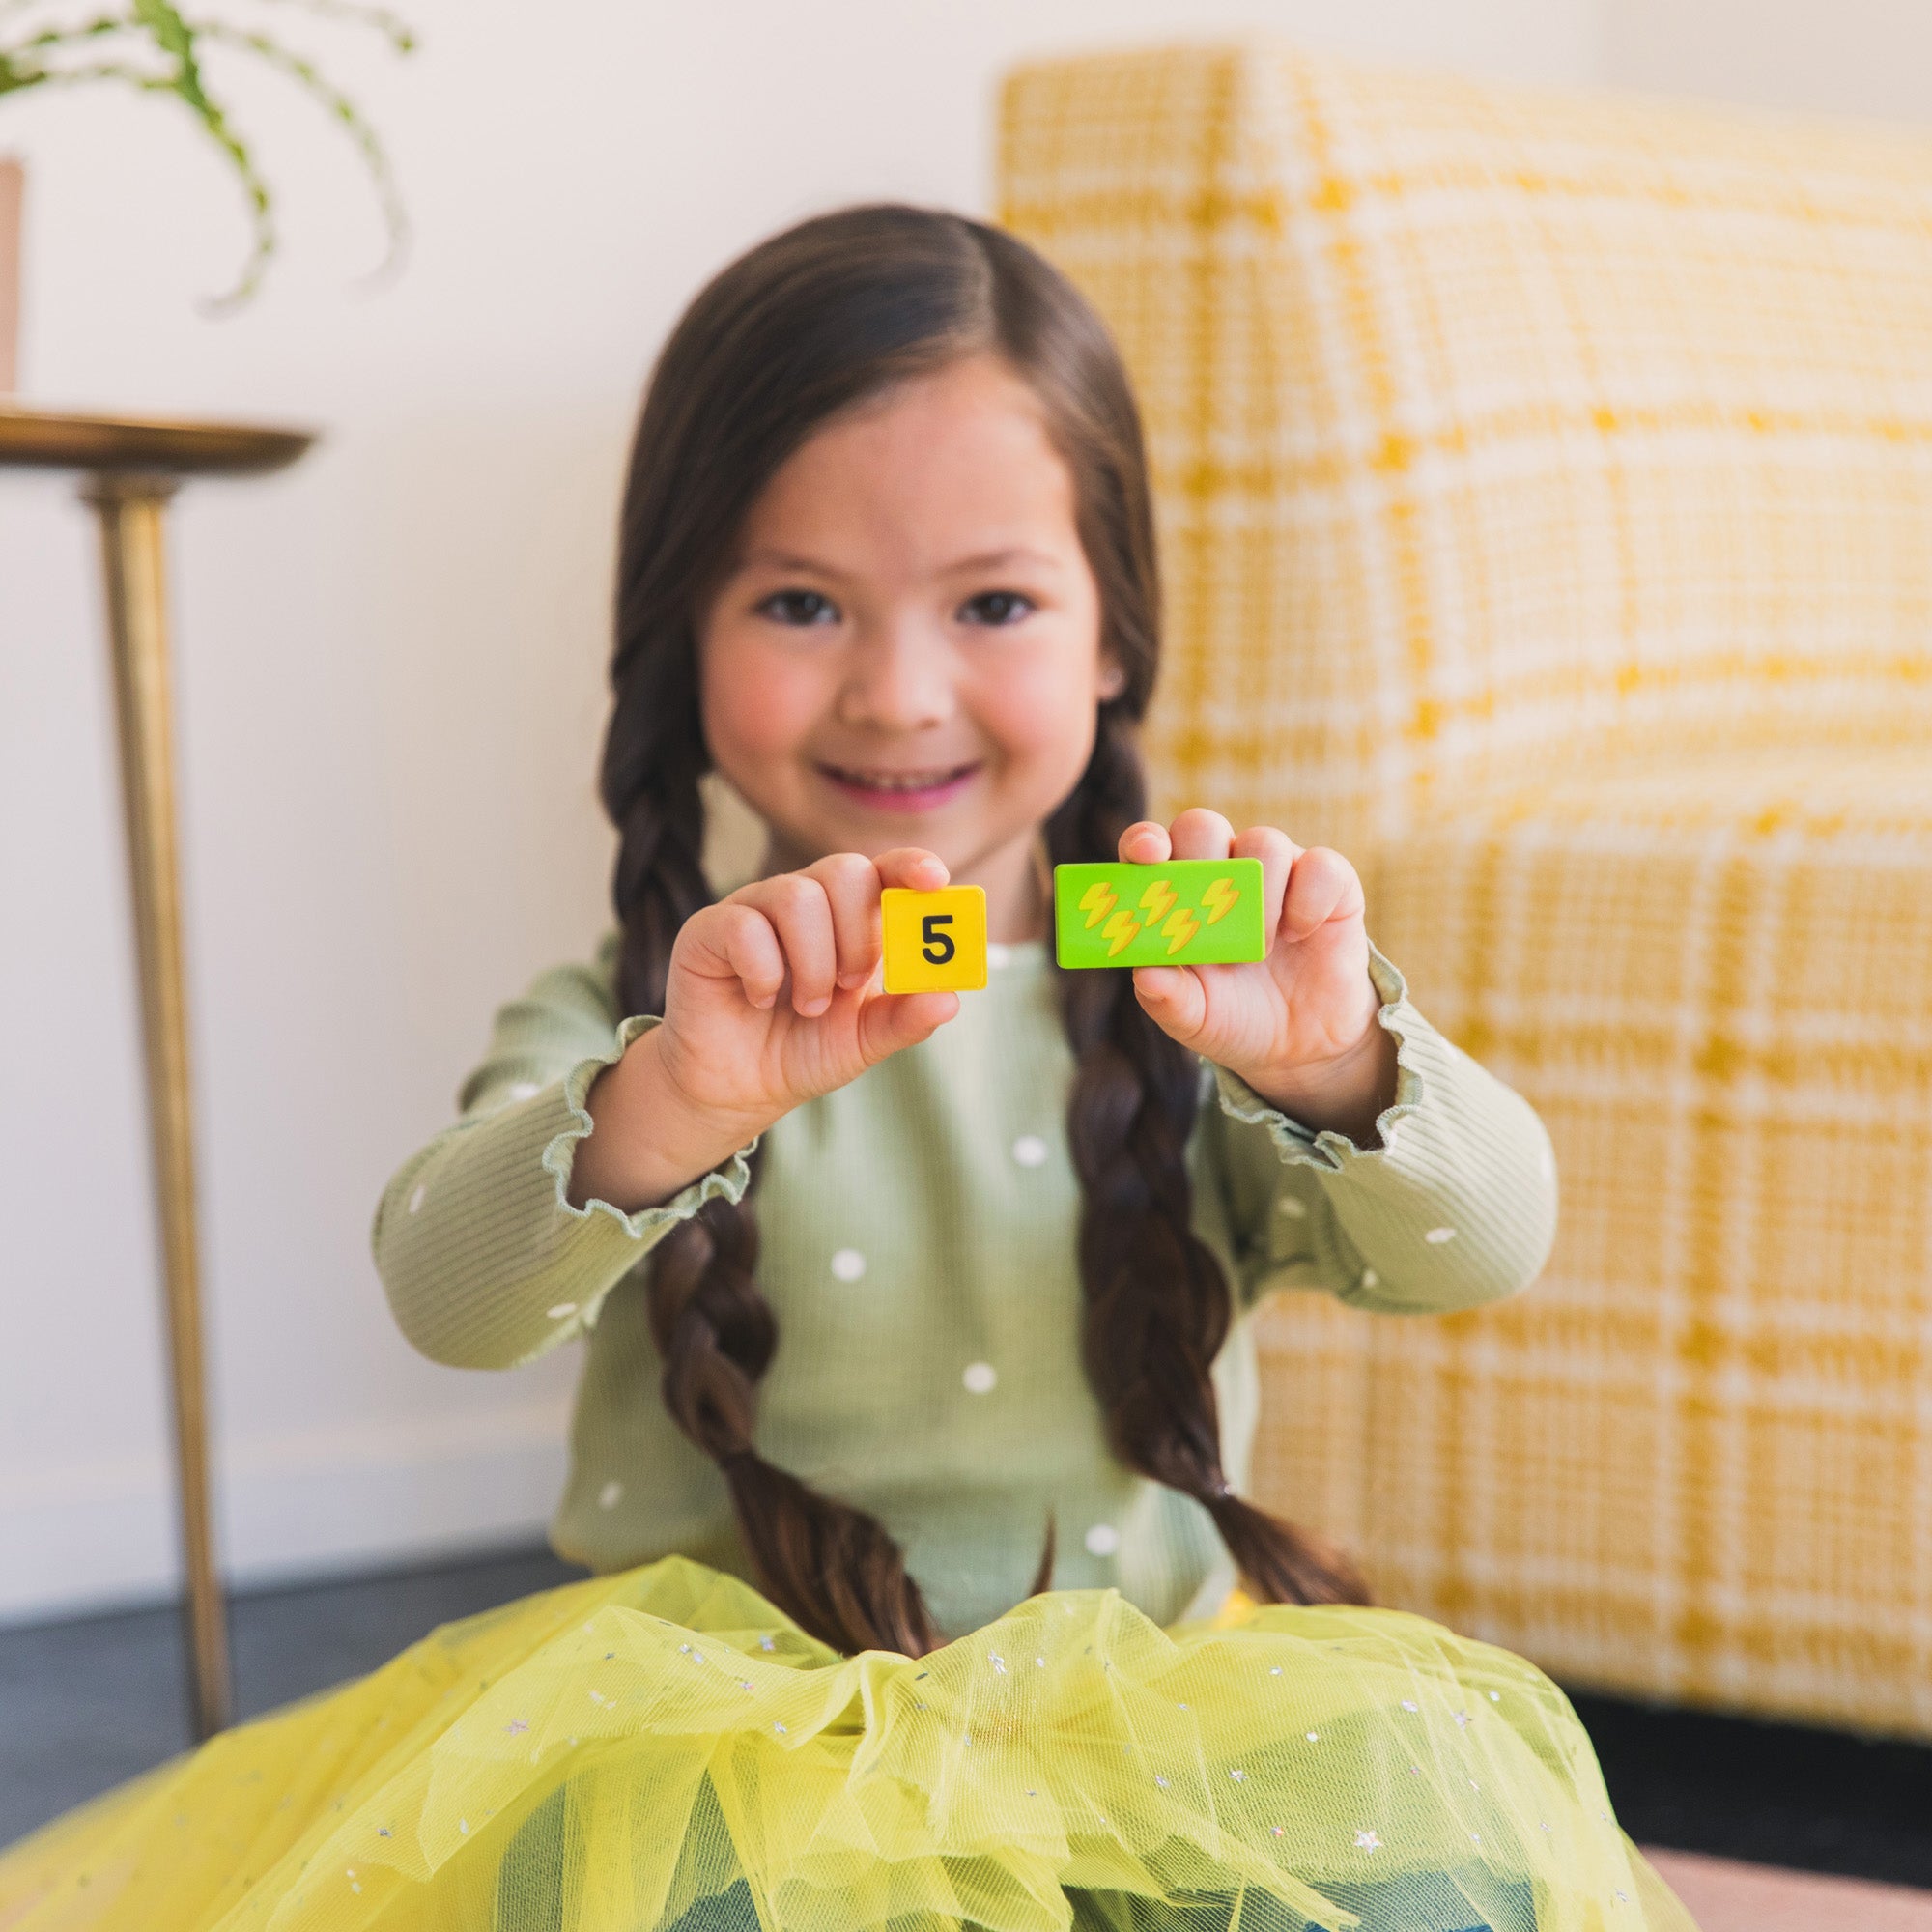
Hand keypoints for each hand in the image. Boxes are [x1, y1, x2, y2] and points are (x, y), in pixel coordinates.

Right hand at [571, 849, 957, 1210]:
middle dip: (858, 935)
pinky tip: (758, 998)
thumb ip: (905, 1020)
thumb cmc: (803, 1051)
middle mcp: (806, 902)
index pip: (885, 871)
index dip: (910, 866)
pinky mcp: (710, 929)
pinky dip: (764, 972)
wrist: (735, 1089)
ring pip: (797, 896)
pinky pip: (745, 925)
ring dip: (813, 963)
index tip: (936, 881)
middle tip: (850, 985)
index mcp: (851, 918)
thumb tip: (949, 998)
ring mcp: (756, 909)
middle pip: (845, 870)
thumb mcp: (863, 1041)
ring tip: (807, 1006)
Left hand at [1122, 810, 1396, 1143]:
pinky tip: (1300, 934)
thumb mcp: (1194, 1018)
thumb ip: (1166, 998)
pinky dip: (1308, 900)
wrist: (1299, 1043)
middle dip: (1201, 858)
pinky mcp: (1329, 883)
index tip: (1147, 853)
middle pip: (1203, 826)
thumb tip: (1145, 976)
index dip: (1144, 841)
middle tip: (1207, 909)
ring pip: (1264, 842)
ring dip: (1258, 897)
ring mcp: (1276, 872)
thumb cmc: (1232, 1017)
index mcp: (1177, 895)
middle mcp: (1223, 870)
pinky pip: (1321, 865)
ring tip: (1259, 951)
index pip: (1150, 846)